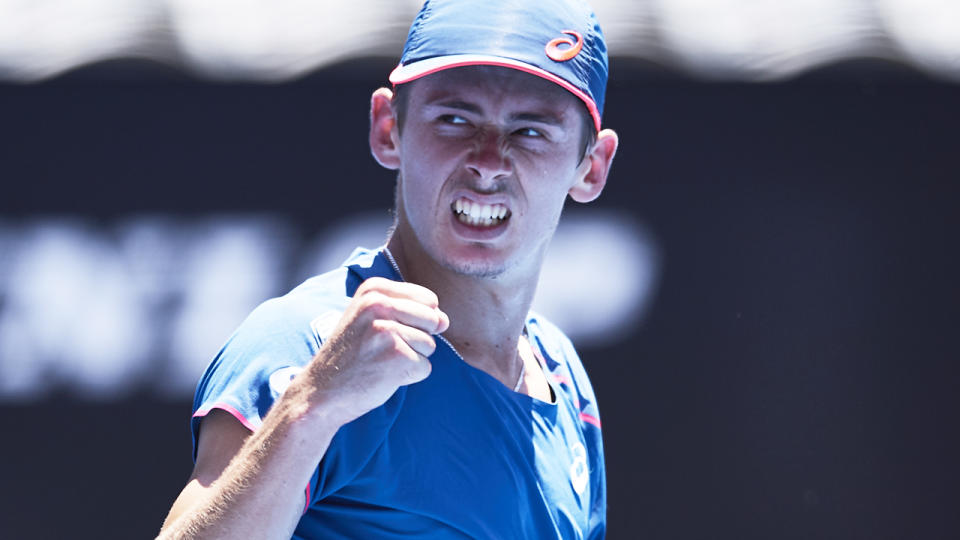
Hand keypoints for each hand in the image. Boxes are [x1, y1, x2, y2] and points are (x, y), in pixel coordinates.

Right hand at [293, 277, 449, 425]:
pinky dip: (408, 377)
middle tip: (382, 349)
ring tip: (379, 362)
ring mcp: (386, 330)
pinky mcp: (395, 356)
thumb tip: (445, 320)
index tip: (384, 332)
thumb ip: (411, 310)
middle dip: (417, 340)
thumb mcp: (371, 317)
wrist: (321, 391)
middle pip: (433, 320)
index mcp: (374, 289)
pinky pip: (425, 367)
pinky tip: (381, 376)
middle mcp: (379, 304)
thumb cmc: (352, 354)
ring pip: (431, 345)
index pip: (428, 300)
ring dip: (411, 359)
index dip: (417, 321)